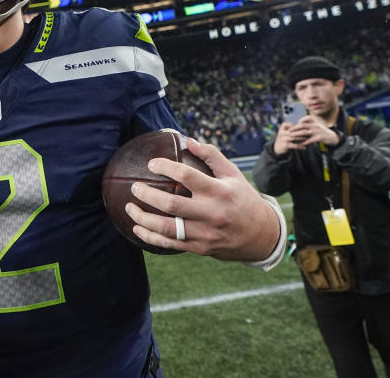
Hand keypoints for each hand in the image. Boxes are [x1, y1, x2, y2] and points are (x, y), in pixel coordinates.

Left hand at [124, 140, 280, 260]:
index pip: (187, 177)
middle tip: (135, 187)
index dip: (166, 168)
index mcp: (218, 192)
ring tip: (129, 207)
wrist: (260, 235)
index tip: (151, 164)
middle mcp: (211, 214)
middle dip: (148, 195)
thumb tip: (188, 140)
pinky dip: (150, 238)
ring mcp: (204, 234)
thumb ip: (211, 155)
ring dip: (143, 219)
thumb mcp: (233, 174)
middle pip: (172, 205)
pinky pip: (170, 244)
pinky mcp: (199, 248)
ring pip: (167, 228)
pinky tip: (137, 229)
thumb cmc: (243, 199)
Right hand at [272, 122, 309, 154]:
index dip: (295, 125)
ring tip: (307, 138)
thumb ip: (292, 129)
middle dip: (301, 131)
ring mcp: (282, 139)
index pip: (287, 124)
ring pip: (293, 138)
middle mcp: (281, 133)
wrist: (278, 148)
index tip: (304, 125)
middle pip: (292, 131)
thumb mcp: (286, 132)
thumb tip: (302, 125)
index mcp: (282, 129)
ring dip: (301, 138)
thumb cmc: (285, 138)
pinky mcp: (285, 145)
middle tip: (309, 131)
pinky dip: (300, 146)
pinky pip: (293, 145)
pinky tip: (304, 147)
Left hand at [293, 116, 339, 147]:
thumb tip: (300, 126)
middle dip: (295, 128)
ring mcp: (317, 131)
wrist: (333, 138)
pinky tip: (300, 144)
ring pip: (305, 132)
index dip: (298, 122)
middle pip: (303, 125)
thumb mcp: (317, 127)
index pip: (305, 120)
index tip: (292, 126)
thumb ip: (310, 126)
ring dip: (298, 135)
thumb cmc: (323, 132)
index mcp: (315, 122)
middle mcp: (315, 125)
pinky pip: (310, 140)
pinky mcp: (319, 137)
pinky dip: (304, 142)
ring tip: (292, 137)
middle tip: (289, 131)